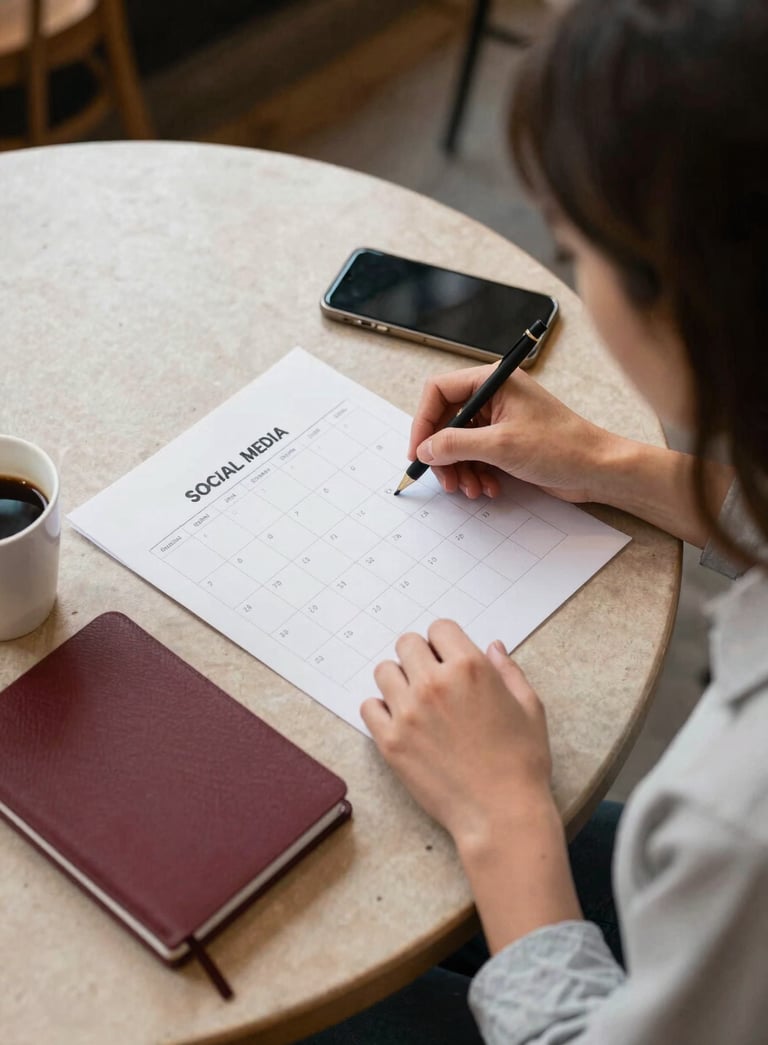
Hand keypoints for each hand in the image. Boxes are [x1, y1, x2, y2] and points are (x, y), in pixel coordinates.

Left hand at [361, 620, 553, 847]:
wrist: (502, 813)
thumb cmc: (521, 762)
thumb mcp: (529, 707)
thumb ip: (507, 670)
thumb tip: (493, 647)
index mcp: (470, 668)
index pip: (439, 628)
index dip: (445, 643)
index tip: (449, 659)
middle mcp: (434, 683)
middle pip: (407, 644)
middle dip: (420, 656)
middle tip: (432, 680)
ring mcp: (408, 712)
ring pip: (384, 671)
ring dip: (398, 680)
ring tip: (415, 701)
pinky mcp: (390, 741)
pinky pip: (369, 707)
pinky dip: (381, 711)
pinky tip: (401, 723)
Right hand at [408, 364, 619, 501]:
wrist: (597, 469)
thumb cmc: (562, 446)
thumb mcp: (500, 445)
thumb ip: (455, 445)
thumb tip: (425, 449)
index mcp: (493, 381)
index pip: (439, 391)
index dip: (423, 422)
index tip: (418, 452)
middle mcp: (495, 396)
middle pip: (446, 421)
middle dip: (443, 454)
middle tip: (446, 480)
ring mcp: (501, 419)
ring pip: (459, 443)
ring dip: (460, 469)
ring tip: (472, 489)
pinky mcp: (507, 441)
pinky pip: (476, 456)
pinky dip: (476, 474)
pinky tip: (489, 488)